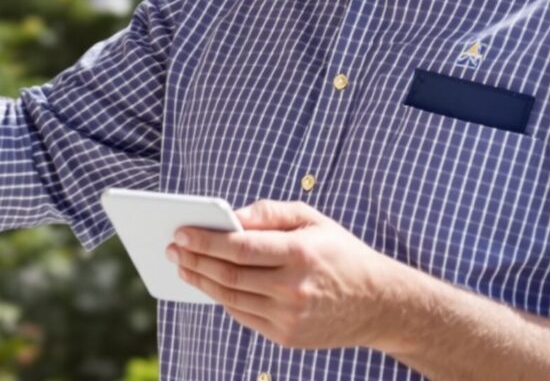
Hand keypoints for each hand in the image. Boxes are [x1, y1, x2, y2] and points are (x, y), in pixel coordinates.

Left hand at [169, 200, 402, 350]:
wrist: (378, 304)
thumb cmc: (340, 253)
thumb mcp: (313, 220)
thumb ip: (271, 213)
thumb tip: (231, 216)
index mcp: (300, 254)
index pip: (241, 247)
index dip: (206, 240)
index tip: (180, 232)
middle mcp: (293, 288)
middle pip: (229, 275)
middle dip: (194, 259)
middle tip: (171, 248)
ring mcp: (289, 317)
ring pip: (231, 298)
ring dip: (201, 281)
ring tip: (183, 265)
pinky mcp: (286, 336)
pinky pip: (243, 316)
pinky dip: (222, 299)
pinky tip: (209, 283)